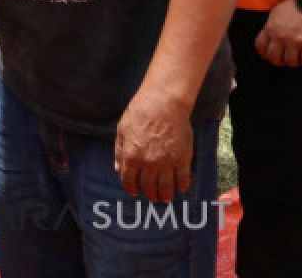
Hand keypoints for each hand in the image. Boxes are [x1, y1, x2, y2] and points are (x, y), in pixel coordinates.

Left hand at [115, 87, 192, 202]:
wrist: (164, 104)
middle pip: (148, 187)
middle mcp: (148, 163)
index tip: (134, 192)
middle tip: (152, 197)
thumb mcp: (121, 131)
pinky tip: (180, 188)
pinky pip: (183, 179)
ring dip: (165, 195)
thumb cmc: (139, 114)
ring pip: (166, 187)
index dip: (131, 189)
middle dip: (149, 194)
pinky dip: (182, 186)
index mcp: (131, 156)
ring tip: (165, 198)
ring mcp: (167, 162)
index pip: (129, 181)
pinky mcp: (182, 159)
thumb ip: (119, 151)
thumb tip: (118, 168)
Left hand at [255, 0, 301, 67]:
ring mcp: (296, 41)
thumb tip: (269, 39)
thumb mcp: (276, 14)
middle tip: (285, 59)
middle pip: (275, 59)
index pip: (261, 48)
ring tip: (298, 58)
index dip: (264, 54)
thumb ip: (271, 27)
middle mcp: (281, 36)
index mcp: (270, 28)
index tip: (269, 55)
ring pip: (291, 62)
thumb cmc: (294, 6)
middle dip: (280, 61)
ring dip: (294, 62)